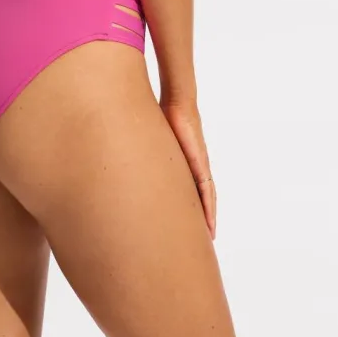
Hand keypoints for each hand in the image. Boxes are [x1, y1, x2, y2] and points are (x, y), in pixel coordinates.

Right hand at [160, 95, 216, 239]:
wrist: (179, 100)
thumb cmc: (164, 112)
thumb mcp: (155, 136)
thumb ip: (147, 145)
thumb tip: (128, 147)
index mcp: (186, 159)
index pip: (193, 186)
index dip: (195, 203)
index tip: (194, 221)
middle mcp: (196, 162)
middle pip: (204, 194)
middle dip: (204, 214)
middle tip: (205, 236)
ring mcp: (200, 162)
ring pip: (208, 195)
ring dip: (209, 214)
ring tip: (209, 233)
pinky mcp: (199, 160)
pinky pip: (207, 188)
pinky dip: (209, 204)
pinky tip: (208, 218)